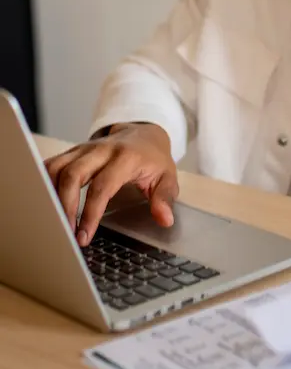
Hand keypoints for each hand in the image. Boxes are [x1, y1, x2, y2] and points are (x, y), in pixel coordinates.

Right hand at [45, 122, 178, 246]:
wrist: (144, 133)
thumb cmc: (153, 159)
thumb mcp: (167, 176)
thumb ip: (165, 198)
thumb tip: (164, 219)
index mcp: (126, 157)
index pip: (102, 186)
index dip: (91, 213)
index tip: (84, 236)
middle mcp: (101, 150)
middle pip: (72, 174)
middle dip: (65, 206)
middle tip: (65, 233)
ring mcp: (84, 149)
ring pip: (57, 168)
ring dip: (50, 195)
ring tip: (54, 223)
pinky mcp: (73, 151)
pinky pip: (52, 164)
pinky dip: (44, 183)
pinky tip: (46, 204)